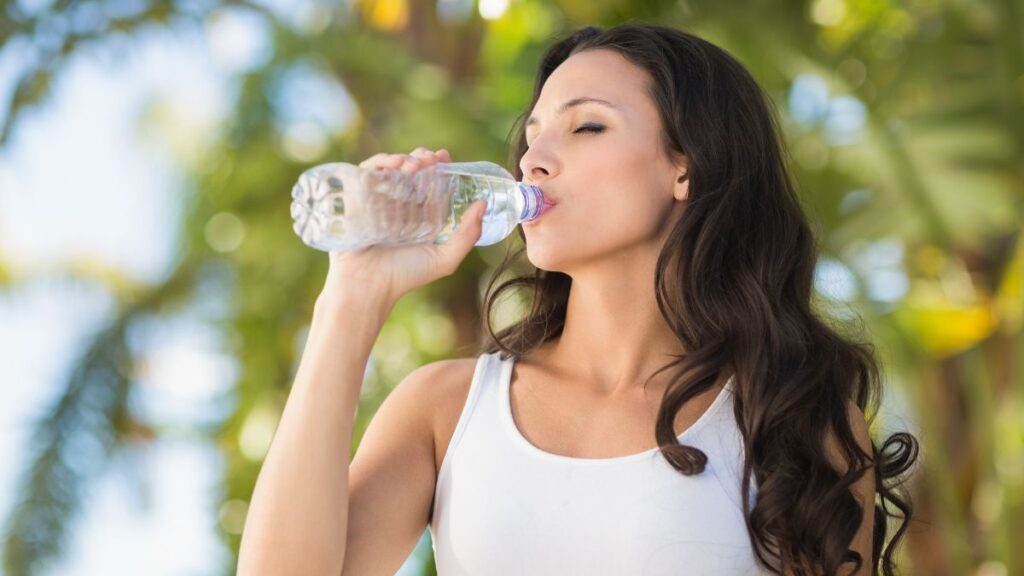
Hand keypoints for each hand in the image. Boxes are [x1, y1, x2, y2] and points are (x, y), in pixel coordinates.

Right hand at [319, 147, 485, 305]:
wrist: (366, 285)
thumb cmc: (404, 276)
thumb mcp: (445, 259)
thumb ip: (468, 235)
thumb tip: (483, 204)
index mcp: (421, 215)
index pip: (432, 182)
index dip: (440, 166)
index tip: (444, 157)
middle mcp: (400, 205)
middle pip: (412, 170)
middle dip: (423, 158)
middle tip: (430, 158)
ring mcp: (378, 200)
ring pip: (391, 167)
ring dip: (404, 158)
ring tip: (414, 164)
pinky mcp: (358, 197)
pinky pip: (368, 171)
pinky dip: (381, 162)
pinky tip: (394, 165)